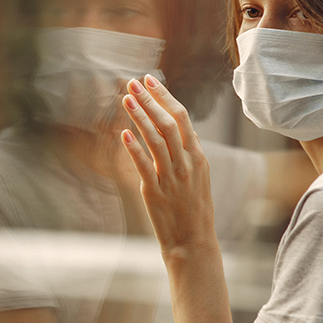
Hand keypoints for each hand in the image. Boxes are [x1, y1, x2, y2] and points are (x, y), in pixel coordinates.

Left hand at [120, 75, 216, 257]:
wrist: (194, 243)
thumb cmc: (193, 209)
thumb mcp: (199, 177)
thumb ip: (188, 153)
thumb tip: (177, 129)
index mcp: (198, 156)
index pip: (182, 117)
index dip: (164, 96)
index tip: (149, 80)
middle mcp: (187, 163)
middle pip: (169, 123)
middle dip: (150, 100)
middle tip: (133, 82)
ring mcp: (172, 177)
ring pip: (156, 139)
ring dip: (140, 116)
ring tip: (126, 99)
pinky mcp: (156, 192)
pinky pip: (144, 166)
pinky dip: (134, 148)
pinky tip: (123, 134)